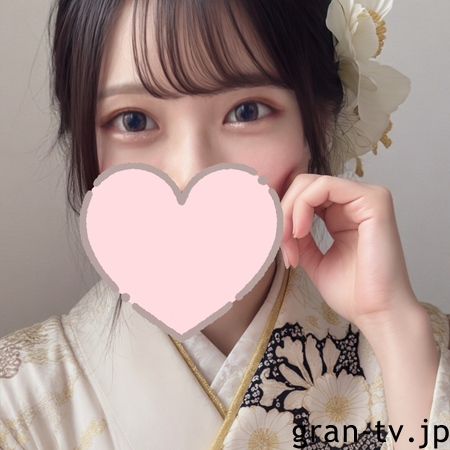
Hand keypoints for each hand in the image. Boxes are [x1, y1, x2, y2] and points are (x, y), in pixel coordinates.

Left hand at [280, 174, 418, 328]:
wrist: (376, 313)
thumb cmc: (352, 292)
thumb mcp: (313, 258)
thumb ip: (298, 236)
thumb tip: (278, 220)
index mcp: (344, 212)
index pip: (304, 195)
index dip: (283, 214)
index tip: (278, 245)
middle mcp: (355, 201)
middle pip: (304, 184)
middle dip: (283, 211)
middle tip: (281, 241)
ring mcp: (367, 197)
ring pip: (310, 183)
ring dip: (290, 210)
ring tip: (290, 239)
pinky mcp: (373, 200)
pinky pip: (325, 186)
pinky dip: (303, 206)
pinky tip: (301, 231)